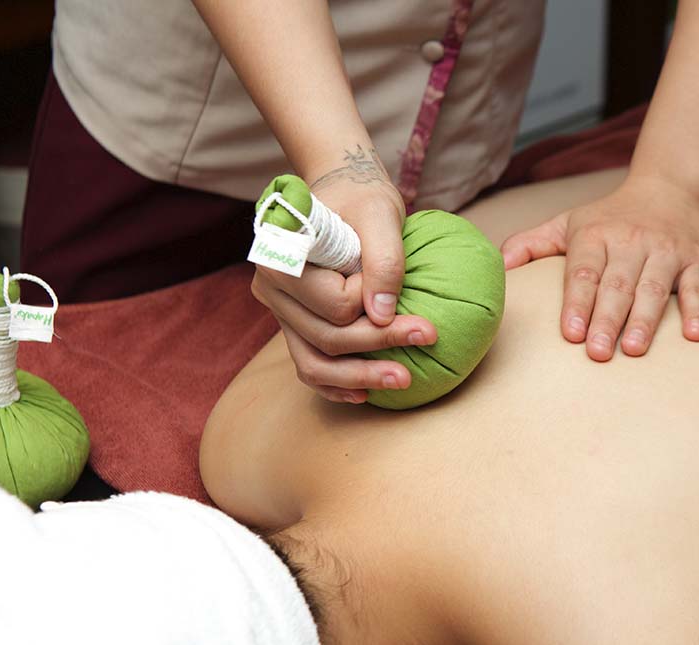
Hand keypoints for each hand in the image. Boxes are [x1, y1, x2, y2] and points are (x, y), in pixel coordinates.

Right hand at [251, 151, 436, 401]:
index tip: (403, 290)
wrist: (343, 195)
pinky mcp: (294, 326)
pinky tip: (368, 394)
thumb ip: (384, 261)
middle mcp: (271, 288)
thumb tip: (382, 316)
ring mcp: (280, 312)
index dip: (373, 303)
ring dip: (359, 378)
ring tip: (403, 381)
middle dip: (378, 347)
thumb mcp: (381, 214)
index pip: (335, 304)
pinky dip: (337, 385)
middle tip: (427, 341)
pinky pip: (310, 366)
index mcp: (284, 256)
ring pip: (313, 363)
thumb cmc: (362, 199)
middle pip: (326, 338)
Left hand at [501, 176, 698, 360]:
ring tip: (632, 350)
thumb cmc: (610, 218)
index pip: (584, 273)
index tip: (570, 333)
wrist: (672, 188)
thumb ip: (532, 245)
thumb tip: (499, 267)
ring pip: (654, 289)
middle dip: (606, 320)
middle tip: (597, 353)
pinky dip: (697, 311)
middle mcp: (632, 242)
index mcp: (596, 236)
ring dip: (644, 321)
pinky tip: (693, 336)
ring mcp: (667, 252)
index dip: (577, 304)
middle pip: (617, 286)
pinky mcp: (698, 260)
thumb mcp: (568, 224)